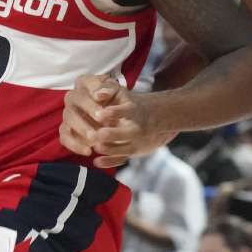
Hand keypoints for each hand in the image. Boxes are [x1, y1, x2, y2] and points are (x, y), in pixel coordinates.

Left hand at [59, 74, 176, 168]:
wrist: (156, 117)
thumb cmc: (129, 103)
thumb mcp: (122, 92)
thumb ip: (108, 89)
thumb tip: (97, 94)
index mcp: (133, 110)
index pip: (126, 111)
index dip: (114, 112)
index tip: (100, 114)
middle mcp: (137, 127)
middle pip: (128, 133)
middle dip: (112, 135)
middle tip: (96, 135)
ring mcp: (135, 141)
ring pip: (125, 148)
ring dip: (110, 149)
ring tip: (96, 147)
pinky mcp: (132, 152)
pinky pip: (122, 159)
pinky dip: (110, 162)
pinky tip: (96, 161)